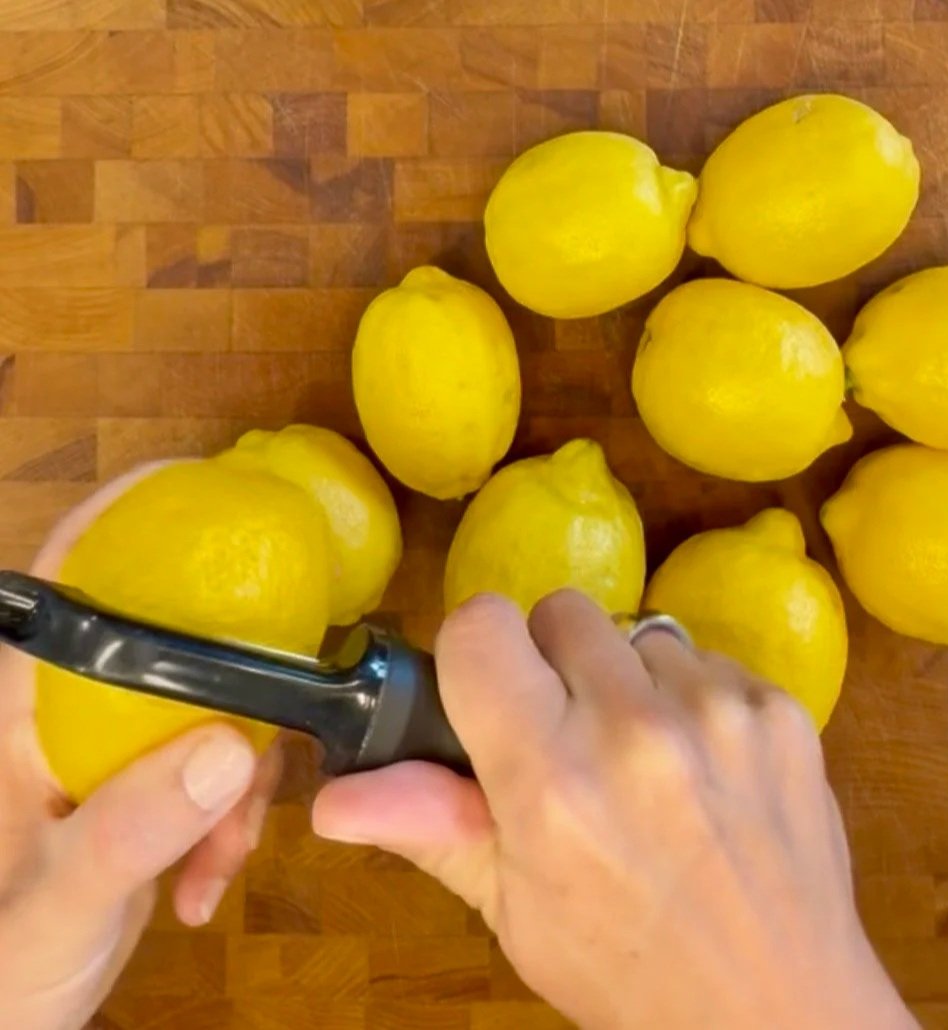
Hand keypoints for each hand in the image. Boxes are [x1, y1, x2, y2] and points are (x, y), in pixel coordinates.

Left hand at [0, 466, 280, 1029]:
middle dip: (232, 695)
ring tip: (223, 860)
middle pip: (171, 648)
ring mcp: (114, 759)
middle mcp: (74, 717)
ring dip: (238, 785)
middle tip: (267, 743)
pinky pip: (216, 776)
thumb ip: (129, 832)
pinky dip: (229, 824)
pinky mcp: (149, 799)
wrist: (5, 1028)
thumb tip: (229, 750)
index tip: (201, 480)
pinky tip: (210, 886)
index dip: (122, 514)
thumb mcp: (56, 904)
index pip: (70, 585)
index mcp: (25, 709)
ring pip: (208, 716)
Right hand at [314, 590, 915, 1029]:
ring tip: (646, 764)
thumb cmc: (626, 968)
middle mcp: (635, 727)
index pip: (482, 625)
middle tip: (570, 734)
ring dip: (631, 682)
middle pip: (564, 611)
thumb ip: (430, 829)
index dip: (476, 651)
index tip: (492, 693)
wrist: (779, 1007)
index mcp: (550, 777)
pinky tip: (705, 769)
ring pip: (642, 634)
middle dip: (554, 661)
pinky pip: (709, 662)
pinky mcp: (782, 709)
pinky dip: (695, 699)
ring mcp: (720, 710)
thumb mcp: (514, 912)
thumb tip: (330, 800)